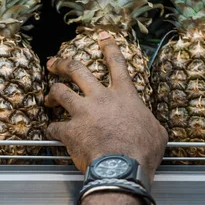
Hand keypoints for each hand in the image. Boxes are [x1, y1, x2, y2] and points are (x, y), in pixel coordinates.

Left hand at [45, 33, 167, 178]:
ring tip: (48, 98)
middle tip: (54, 63)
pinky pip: (54, 126)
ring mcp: (83, 112)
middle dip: (63, 63)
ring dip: (51, 93)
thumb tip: (152, 128)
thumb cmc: (142, 152)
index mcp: (124, 95)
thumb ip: (150, 124)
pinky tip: (51, 132)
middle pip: (77, 70)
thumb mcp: (157, 133)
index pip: (116, 64)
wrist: (122, 166)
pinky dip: (51, 129)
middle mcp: (101, 98)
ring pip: (60, 91)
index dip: (109, 47)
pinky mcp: (70, 130)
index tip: (102, 37)